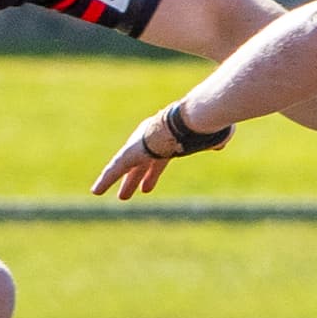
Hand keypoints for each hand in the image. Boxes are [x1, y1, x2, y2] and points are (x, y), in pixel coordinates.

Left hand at [92, 103, 226, 199]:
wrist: (188, 119)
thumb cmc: (203, 124)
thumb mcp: (212, 134)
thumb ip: (214, 139)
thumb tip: (220, 143)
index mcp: (168, 139)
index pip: (158, 160)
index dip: (153, 173)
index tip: (147, 187)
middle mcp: (151, 141)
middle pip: (141, 165)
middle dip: (135, 179)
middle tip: (128, 193)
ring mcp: (139, 146)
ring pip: (127, 168)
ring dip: (123, 182)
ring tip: (121, 198)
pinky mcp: (130, 153)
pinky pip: (115, 169)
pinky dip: (105, 180)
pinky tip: (96, 191)